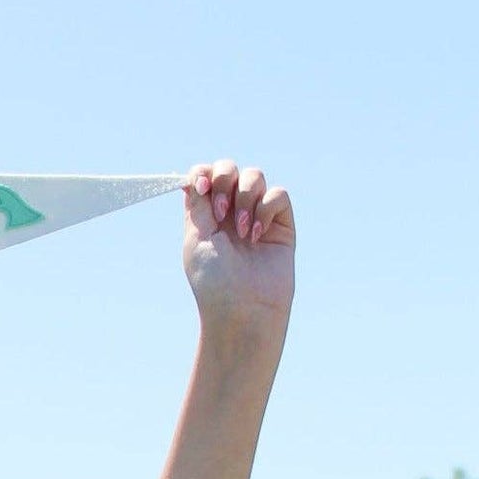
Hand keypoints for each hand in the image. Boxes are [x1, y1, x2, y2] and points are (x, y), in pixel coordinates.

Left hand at [182, 160, 293, 338]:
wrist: (243, 310)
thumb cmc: (215, 282)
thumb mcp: (197, 239)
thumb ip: (198, 205)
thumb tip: (197, 176)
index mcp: (204, 216)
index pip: (204, 176)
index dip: (203, 174)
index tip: (201, 188)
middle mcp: (230, 213)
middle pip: (229, 169)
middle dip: (224, 180)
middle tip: (219, 213)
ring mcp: (257, 216)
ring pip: (255, 176)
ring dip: (245, 198)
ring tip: (242, 231)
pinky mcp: (281, 224)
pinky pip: (278, 195)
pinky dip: (266, 208)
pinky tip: (257, 236)